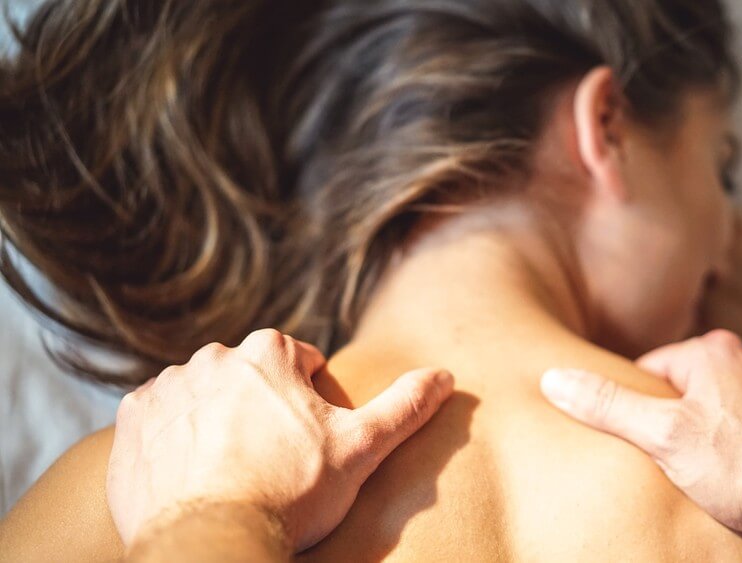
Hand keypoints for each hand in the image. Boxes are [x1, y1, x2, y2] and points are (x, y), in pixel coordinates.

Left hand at [108, 329, 453, 551]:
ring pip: (205, 395)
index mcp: (270, 352)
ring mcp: (168, 387)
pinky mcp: (132, 420)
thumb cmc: (292, 493)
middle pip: (250, 377)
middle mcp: (214, 357)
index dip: (312, 403)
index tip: (308, 441)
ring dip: (217, 419)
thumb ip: (404, 405)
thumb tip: (445, 375)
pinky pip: (159, 418)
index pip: (301, 364)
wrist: (212, 541)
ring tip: (232, 469)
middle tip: (271, 460)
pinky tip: (193, 472)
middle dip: (261, 407)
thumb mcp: (361, 448)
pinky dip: (174, 438)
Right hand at [540, 330, 741, 540]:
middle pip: (696, 381)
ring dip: (726, 421)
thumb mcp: (661, 438)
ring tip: (723, 463)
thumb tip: (554, 378)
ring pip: (736, 396)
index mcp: (714, 351)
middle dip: (685, 413)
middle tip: (683, 455)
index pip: (654, 368)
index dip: (644, 406)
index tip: (650, 438)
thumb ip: (607, 404)